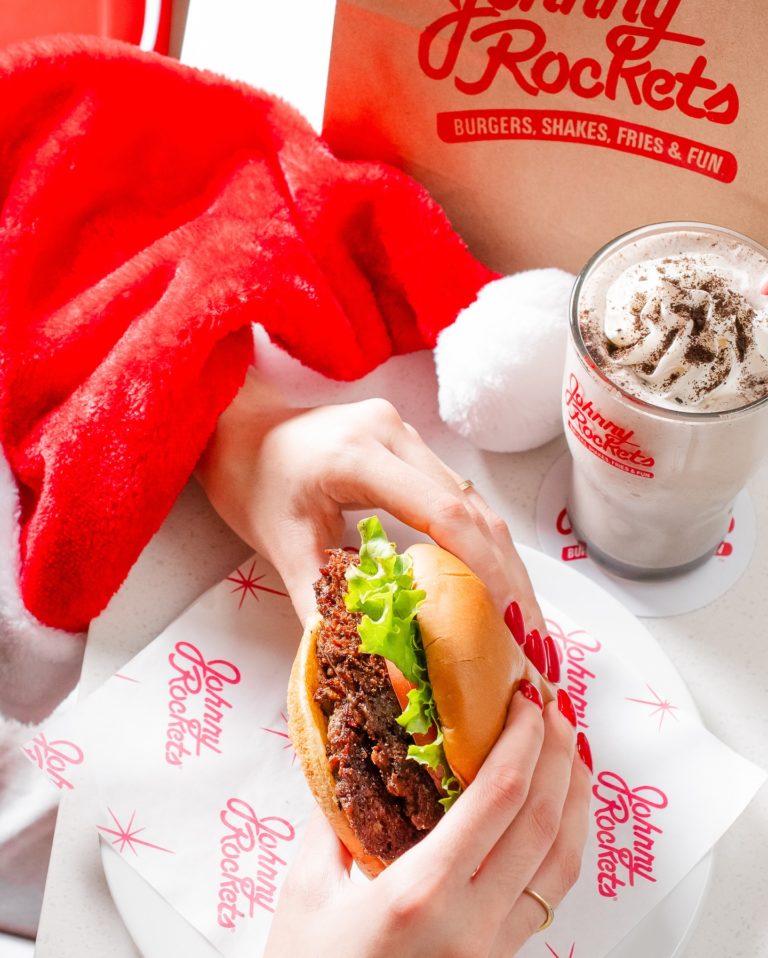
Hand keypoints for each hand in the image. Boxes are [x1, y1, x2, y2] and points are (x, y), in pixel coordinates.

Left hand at [197, 369, 544, 632]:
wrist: (240, 426)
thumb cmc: (250, 479)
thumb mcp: (280, 544)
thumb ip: (320, 602)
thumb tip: (362, 662)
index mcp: (359, 452)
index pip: (442, 511)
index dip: (483, 569)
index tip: (507, 620)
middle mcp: (394, 433)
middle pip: (472, 507)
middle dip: (506, 576)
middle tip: (529, 638)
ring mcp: (407, 434)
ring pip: (475, 501)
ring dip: (502, 562)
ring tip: (523, 621)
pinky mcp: (410, 445)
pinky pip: (459, 495)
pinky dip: (481, 543)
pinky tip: (496, 584)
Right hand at [264, 688, 591, 957]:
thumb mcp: (306, 890)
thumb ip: (336, 819)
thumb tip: (354, 760)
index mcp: (421, 893)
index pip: (498, 797)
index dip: (521, 738)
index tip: (524, 697)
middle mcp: (471, 922)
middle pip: (542, 822)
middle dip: (556, 753)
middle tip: (552, 706)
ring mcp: (493, 949)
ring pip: (561, 863)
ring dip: (575, 799)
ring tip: (570, 753)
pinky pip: (549, 896)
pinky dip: (564, 846)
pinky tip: (557, 819)